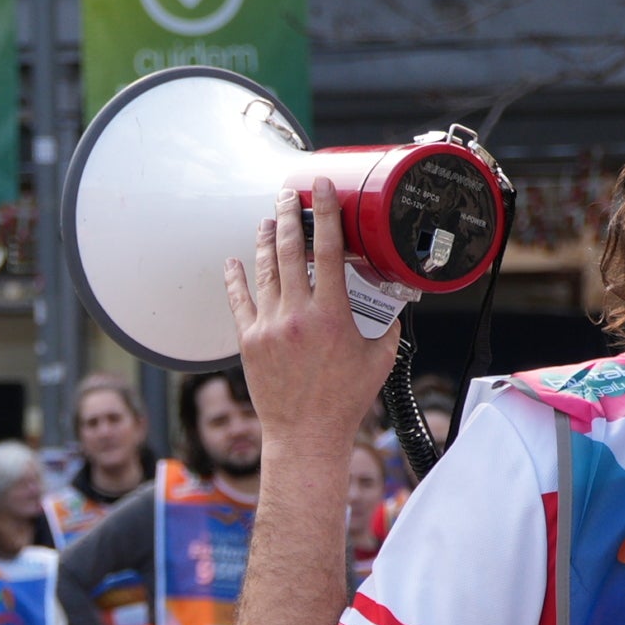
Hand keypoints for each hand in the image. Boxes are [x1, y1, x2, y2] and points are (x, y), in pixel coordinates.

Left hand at [223, 178, 402, 458]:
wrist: (306, 434)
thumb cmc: (344, 401)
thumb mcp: (380, 358)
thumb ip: (387, 326)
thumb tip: (391, 303)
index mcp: (332, 314)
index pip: (327, 250)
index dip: (325, 214)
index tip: (321, 190)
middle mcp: (296, 315)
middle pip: (288, 250)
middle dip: (288, 215)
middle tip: (288, 195)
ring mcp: (268, 326)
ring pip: (263, 270)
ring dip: (264, 240)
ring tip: (267, 220)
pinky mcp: (249, 341)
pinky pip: (239, 301)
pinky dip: (235, 278)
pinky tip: (233, 261)